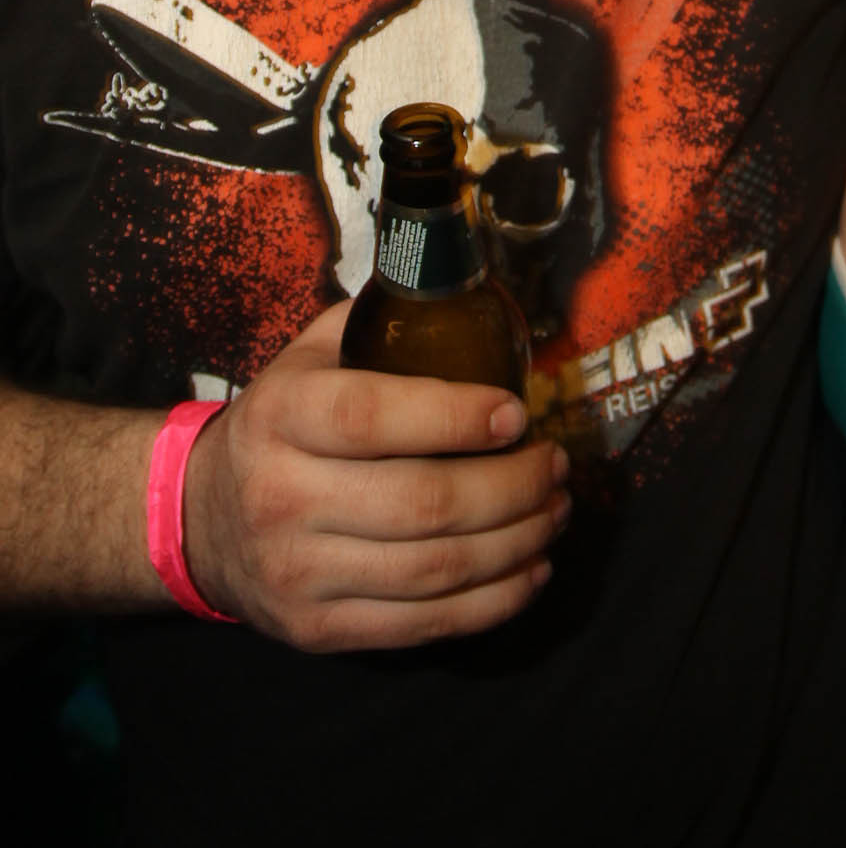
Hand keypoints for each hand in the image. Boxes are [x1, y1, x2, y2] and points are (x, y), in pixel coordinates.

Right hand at [182, 303, 569, 650]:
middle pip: (424, 503)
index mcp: (282, 415)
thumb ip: (380, 324)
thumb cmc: (284, 424)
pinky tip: (531, 568)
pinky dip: (494, 601)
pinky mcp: (318, 630)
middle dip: (515, 486)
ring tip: (555, 510)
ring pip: (436, 570)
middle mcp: (282, 497)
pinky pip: (425, 624)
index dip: (458, 417)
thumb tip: (475, 299)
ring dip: (518, 542)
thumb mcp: (309, 356)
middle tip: (557, 465)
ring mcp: (299, 573)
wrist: (203, 519)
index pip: (374, 417)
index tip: (519, 414)